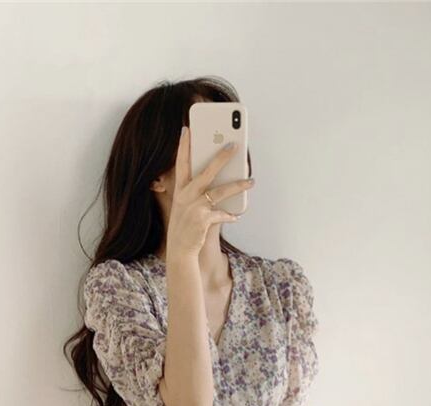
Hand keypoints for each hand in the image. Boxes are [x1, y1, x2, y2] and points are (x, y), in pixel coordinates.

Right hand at [165, 126, 254, 258]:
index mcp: (179, 190)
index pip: (180, 163)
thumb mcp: (185, 205)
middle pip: (206, 171)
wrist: (179, 250)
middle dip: (221, 157)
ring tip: (250, 181)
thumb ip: (197, 191)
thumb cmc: (185, 225)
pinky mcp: (202, 220)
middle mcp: (185, 196)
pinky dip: (230, 215)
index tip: (187, 129)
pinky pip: (222, 214)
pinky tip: (236, 216)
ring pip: (220, 191)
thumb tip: (221, 177)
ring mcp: (194, 207)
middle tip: (234, 145)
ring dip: (238, 185)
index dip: (183, 146)